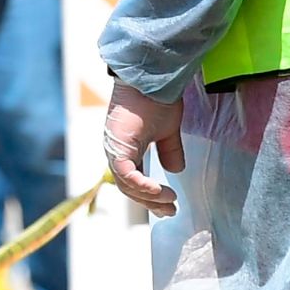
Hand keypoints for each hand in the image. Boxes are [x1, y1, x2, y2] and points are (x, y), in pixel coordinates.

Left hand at [103, 80, 185, 216]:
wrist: (153, 79)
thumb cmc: (157, 99)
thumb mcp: (167, 131)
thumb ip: (169, 151)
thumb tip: (175, 171)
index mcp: (126, 149)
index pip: (134, 180)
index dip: (150, 195)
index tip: (170, 205)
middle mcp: (117, 151)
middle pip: (129, 187)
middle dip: (150, 201)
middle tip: (170, 210)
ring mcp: (115, 148)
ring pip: (126, 184)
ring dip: (148, 196)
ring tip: (169, 200)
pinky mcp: (118, 145)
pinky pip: (126, 174)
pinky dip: (141, 185)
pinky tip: (158, 191)